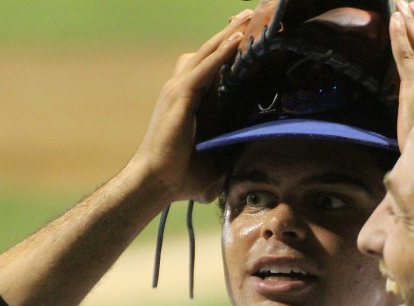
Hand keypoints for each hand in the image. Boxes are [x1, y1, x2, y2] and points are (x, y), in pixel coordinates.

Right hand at [126, 10, 251, 203]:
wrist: (157, 181)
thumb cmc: (183, 176)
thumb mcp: (215, 156)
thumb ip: (232, 148)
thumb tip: (256, 158)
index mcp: (190, 100)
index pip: (211, 66)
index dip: (227, 49)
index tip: (248, 35)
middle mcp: (181, 89)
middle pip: (209, 51)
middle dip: (230, 32)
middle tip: (250, 16)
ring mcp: (178, 90)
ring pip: (207, 53)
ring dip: (228, 35)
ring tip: (248, 19)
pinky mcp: (180, 95)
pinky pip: (205, 67)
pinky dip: (222, 52)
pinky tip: (238, 40)